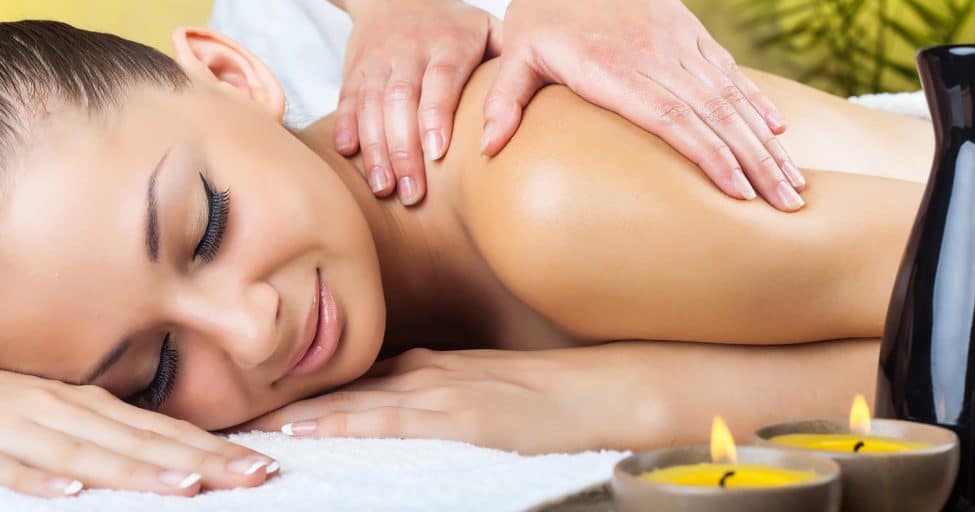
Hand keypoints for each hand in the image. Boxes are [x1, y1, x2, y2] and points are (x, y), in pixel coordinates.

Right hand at [0, 371, 276, 497]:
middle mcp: (67, 411)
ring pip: (85, 452)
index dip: (213, 448)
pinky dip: (39, 479)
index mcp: (93, 406)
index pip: (164, 431)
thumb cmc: (12, 404)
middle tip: (254, 474)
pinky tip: (71, 493)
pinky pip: (10, 467)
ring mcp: (24, 427)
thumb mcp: (68, 412)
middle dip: (200, 460)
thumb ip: (114, 432)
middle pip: (141, 441)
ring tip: (185, 486)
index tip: (262, 464)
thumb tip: (177, 453)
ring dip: (135, 470)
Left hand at [236, 346, 670, 453]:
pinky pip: (394, 422)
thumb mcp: (482, 386)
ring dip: (299, 416)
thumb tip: (388, 400)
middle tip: (226, 411)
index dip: (302, 393)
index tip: (253, 403)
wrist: (604, 391)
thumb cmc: (548, 394)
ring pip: (355, 403)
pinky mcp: (464, 418)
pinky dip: (348, 426)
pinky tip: (310, 434)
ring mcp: (443, 394)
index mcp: (429, 368)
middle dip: (286, 402)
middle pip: (342, 390)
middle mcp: (426, 375)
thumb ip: (434, 389)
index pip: (352, 382)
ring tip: (246, 426)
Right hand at [333, 0, 500, 204]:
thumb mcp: (487, 29)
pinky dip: (345, 127)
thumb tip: (536, 103)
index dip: (436, 114)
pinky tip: (348, 155)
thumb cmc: (454, 25)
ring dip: (376, 149)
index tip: (437, 152)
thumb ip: (507, 62)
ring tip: (384, 188)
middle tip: (413, 192)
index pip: (440, 79)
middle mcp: (409, 49)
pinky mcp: (355, 69)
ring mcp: (379, 60)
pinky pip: (347, 98)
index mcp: (448, 42)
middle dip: (404, 148)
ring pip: (371, 104)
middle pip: (402, 99)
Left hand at [482, 0, 806, 210]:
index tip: (736, 193)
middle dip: (754, 162)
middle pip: (715, 114)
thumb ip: (505, 99)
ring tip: (792, 184)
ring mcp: (680, 42)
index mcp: (614, 67)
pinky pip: (730, 73)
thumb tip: (488, 149)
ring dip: (765, 142)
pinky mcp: (691, 32)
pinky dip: (756, 104)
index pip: (671, 116)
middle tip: (785, 206)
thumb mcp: (516, 51)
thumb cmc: (542, 11)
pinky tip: (778, 133)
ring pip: (731, 97)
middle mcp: (656, 54)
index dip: (707, 155)